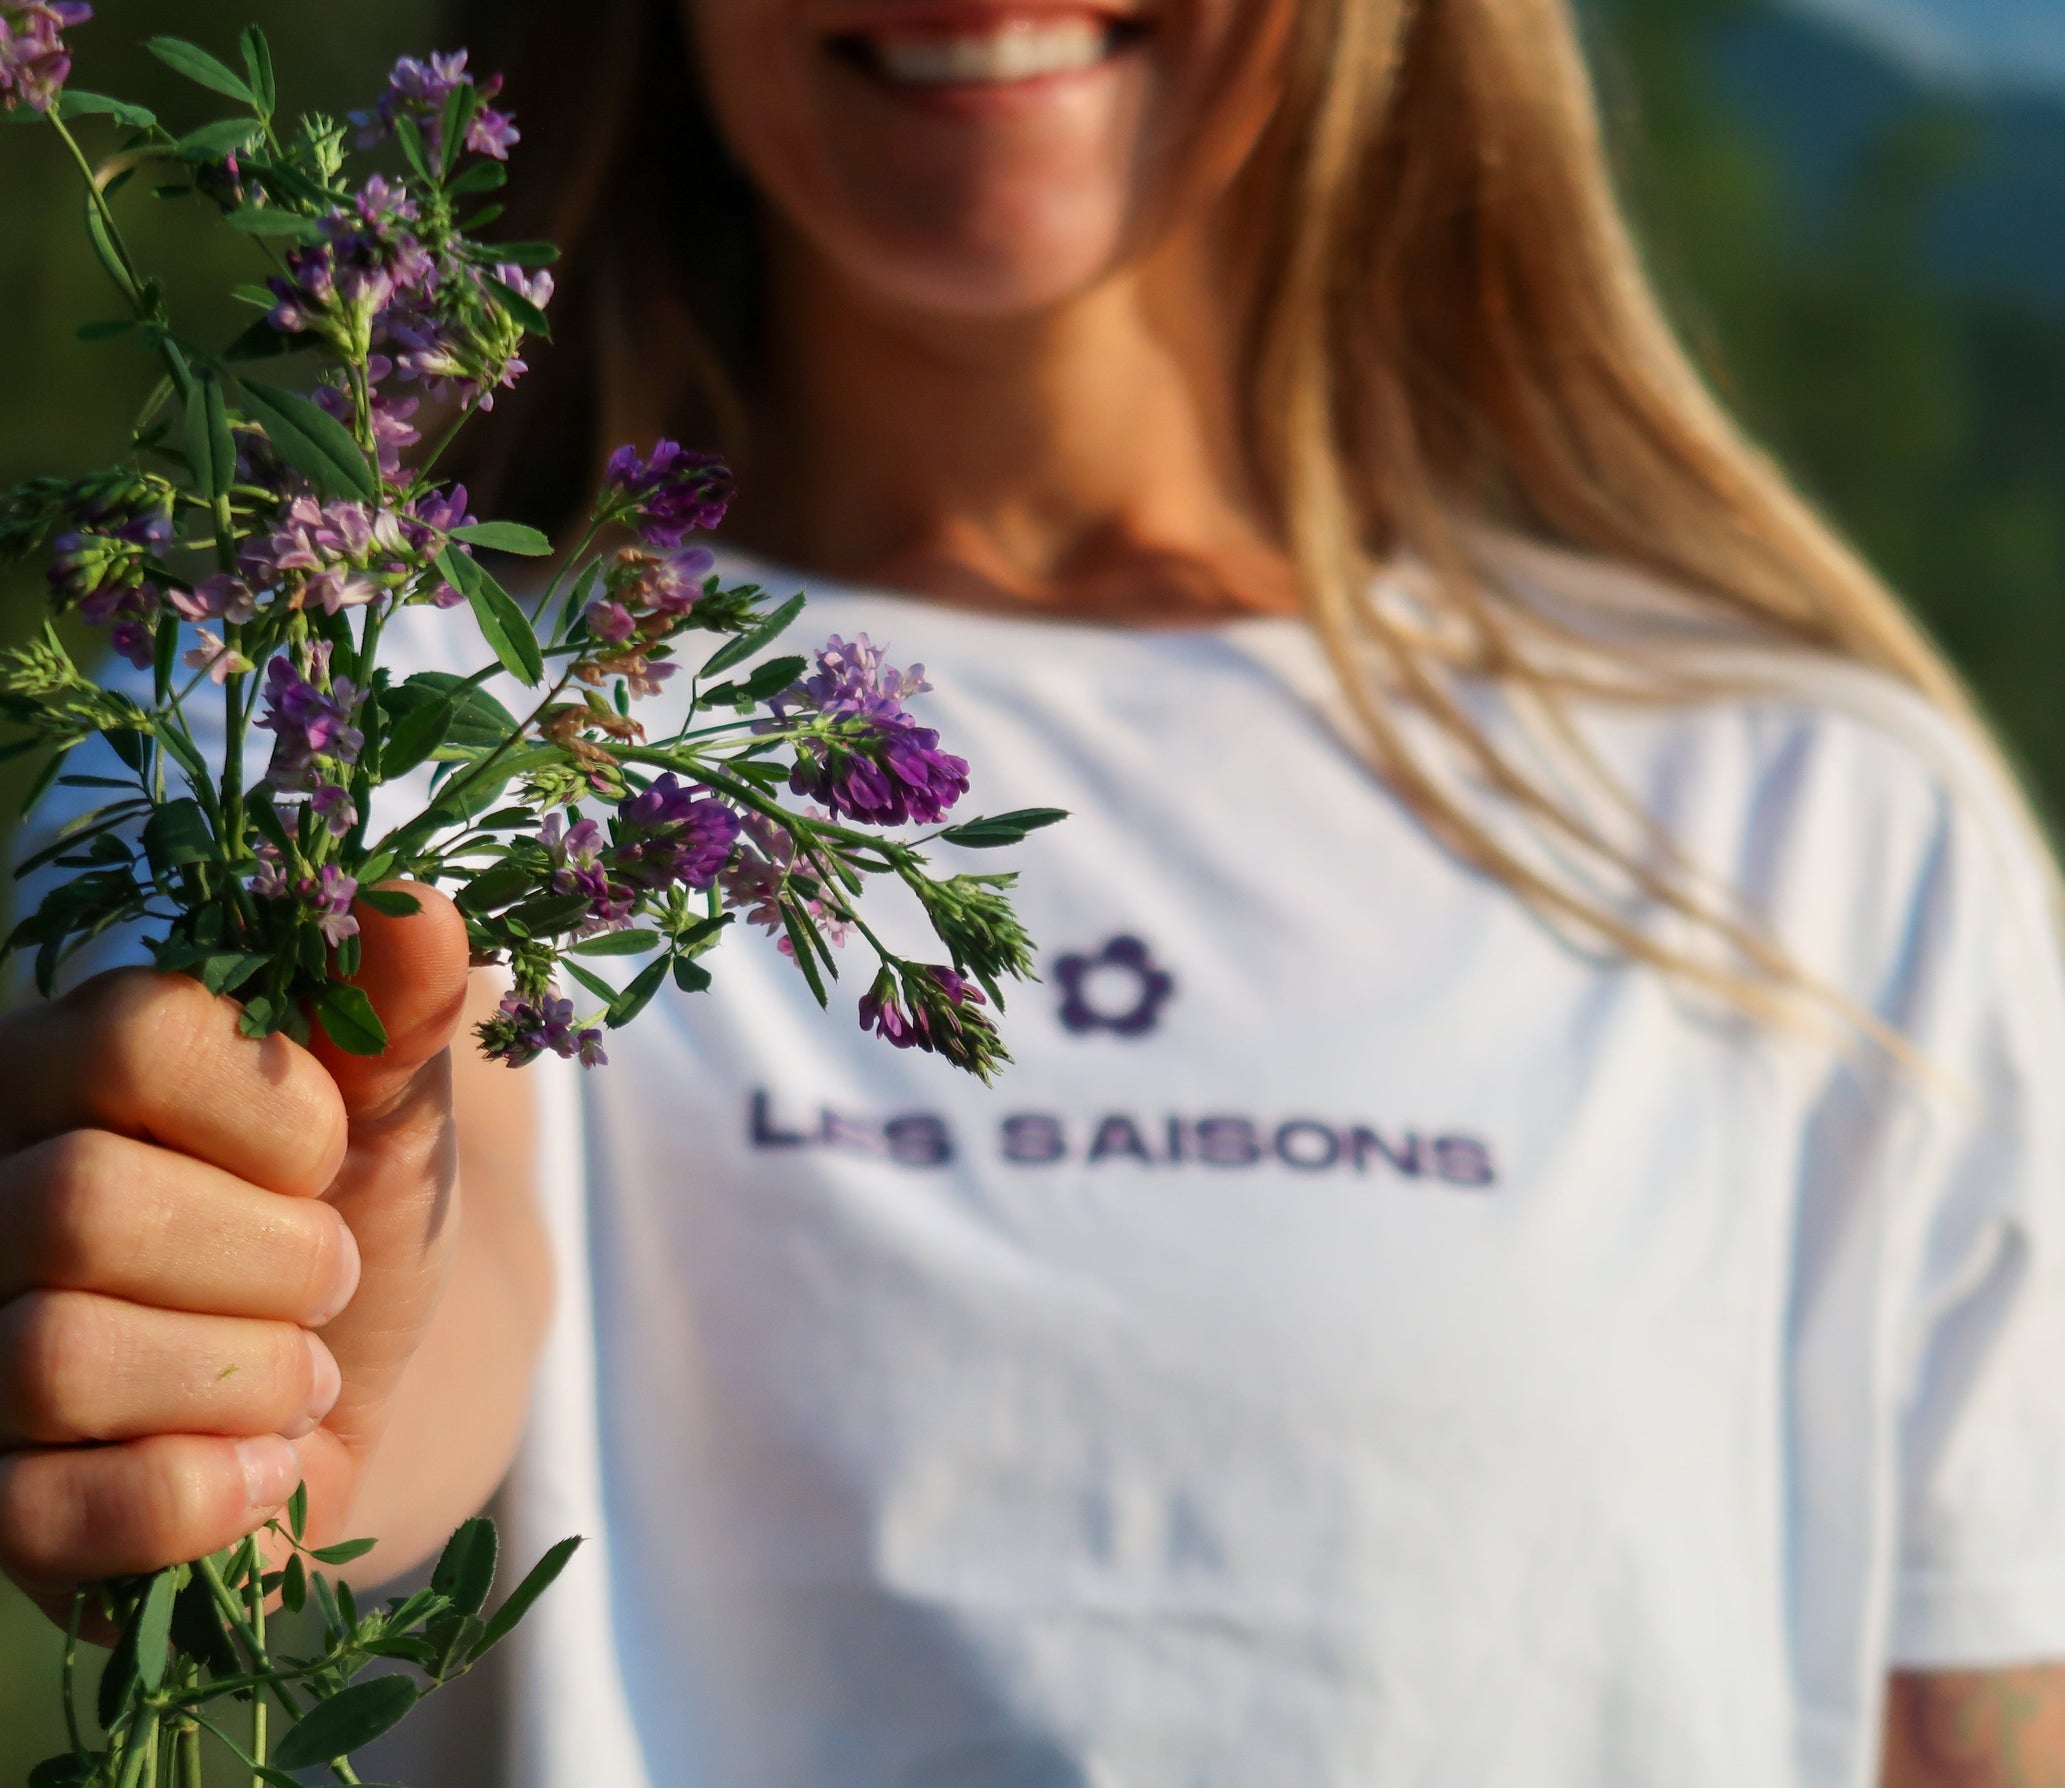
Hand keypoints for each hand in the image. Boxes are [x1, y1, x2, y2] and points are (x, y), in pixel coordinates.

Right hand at [0, 886, 470, 1616]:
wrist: (358, 1394)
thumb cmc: (352, 1217)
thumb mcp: (391, 1106)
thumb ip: (396, 1007)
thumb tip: (420, 904)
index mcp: (53, 1068)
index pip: (129, 1038)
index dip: (277, 1112)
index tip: (328, 1155)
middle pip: (84, 1206)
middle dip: (277, 1259)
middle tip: (325, 1279)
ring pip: (58, 1356)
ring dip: (251, 1378)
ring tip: (295, 1374)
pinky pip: (57, 1514)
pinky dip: (211, 1495)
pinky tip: (259, 1470)